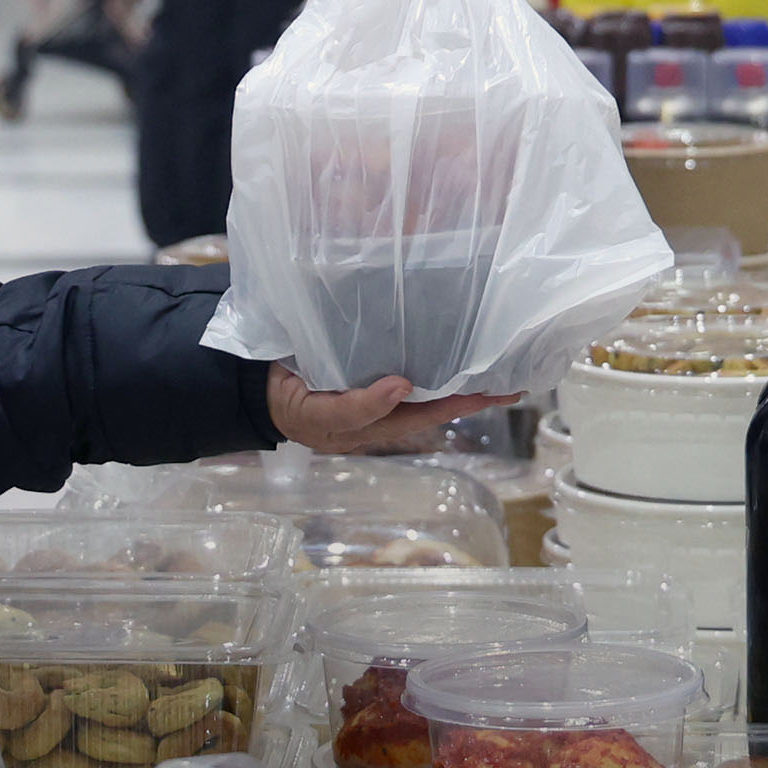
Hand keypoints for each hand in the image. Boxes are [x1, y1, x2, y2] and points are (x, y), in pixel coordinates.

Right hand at [269, 370, 523, 454]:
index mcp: (376, 423)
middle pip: (435, 403)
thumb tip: (403, 386)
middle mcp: (384, 409)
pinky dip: (431, 360)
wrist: (256, 388)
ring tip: (493, 362)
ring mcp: (377, 390)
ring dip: (457, 376)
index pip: (427, 414)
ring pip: (426, 385)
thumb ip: (358, 406)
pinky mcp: (367, 369)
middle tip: (512, 379)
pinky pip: (407, 368)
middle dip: (472, 393)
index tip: (496, 392)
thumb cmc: (288, 403)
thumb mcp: (318, 415)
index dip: (462, 403)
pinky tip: (448, 344)